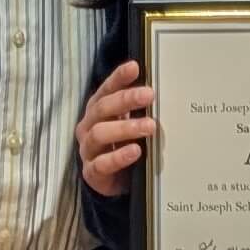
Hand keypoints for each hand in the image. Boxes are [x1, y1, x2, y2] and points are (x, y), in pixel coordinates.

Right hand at [78, 60, 155, 197]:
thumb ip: (139, 109)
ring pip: (100, 134)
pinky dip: (118, 157)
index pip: (106, 90)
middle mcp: (89, 126)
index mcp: (98, 110)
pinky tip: (135, 151)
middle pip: (103, 109)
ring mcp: (88, 149)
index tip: (135, 67)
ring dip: (125, 128)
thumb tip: (161, 90)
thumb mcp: (130, 124)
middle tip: (149, 95)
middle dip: (126, 100)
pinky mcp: (92, 172)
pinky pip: (101, 164)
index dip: (118, 78)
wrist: (112, 182)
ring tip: (149, 126)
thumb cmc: (122, 145)